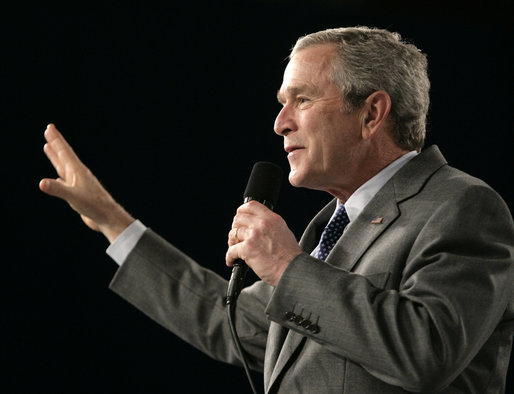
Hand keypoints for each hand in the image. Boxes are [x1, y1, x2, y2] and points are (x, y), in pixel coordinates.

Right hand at [39, 124, 133, 241]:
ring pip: (64, 167)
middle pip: (64, 155)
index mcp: (78, 172)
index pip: (65, 152)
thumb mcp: (73, 197)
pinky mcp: (78, 194)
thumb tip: (42, 183)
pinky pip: (65, 182)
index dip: (56, 139)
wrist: (107, 218)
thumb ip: (58, 189)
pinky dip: (59, 177)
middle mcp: (78, 175)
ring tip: (48, 147)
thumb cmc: (94, 207)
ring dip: (56, 157)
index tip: (49, 127)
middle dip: (56, 143)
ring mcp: (78, 184)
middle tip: (49, 130)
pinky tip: (56, 177)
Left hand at [226, 200, 301, 286]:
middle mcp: (262, 224)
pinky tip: (232, 260)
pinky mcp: (248, 248)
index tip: (239, 217)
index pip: (251, 205)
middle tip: (236, 237)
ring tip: (235, 249)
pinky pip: (231, 250)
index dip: (241, 211)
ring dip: (232, 242)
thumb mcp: (283, 232)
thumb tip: (257, 226)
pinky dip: (229, 257)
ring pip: (233, 233)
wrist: (292, 269)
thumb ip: (270, 226)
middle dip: (235, 228)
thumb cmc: (290, 256)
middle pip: (239, 218)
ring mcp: (254, 235)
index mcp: (272, 219)